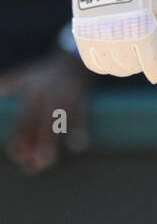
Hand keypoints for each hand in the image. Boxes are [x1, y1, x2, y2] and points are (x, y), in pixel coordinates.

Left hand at [0, 46, 91, 172]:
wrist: (74, 57)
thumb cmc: (47, 71)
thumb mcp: (25, 76)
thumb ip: (8, 85)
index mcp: (32, 96)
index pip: (22, 122)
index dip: (19, 140)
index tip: (18, 157)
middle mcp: (46, 98)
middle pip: (37, 125)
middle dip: (33, 146)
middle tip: (31, 166)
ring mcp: (64, 99)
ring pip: (56, 124)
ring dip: (50, 144)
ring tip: (46, 162)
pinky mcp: (81, 98)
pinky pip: (81, 116)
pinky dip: (80, 130)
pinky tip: (78, 146)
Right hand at [69, 0, 156, 83]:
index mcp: (142, 31)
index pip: (152, 67)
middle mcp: (119, 39)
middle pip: (134, 68)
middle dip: (143, 62)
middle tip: (146, 48)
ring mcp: (98, 39)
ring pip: (115, 69)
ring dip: (125, 64)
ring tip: (131, 48)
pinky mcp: (83, 36)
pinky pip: (95, 64)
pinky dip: (105, 64)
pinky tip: (114, 52)